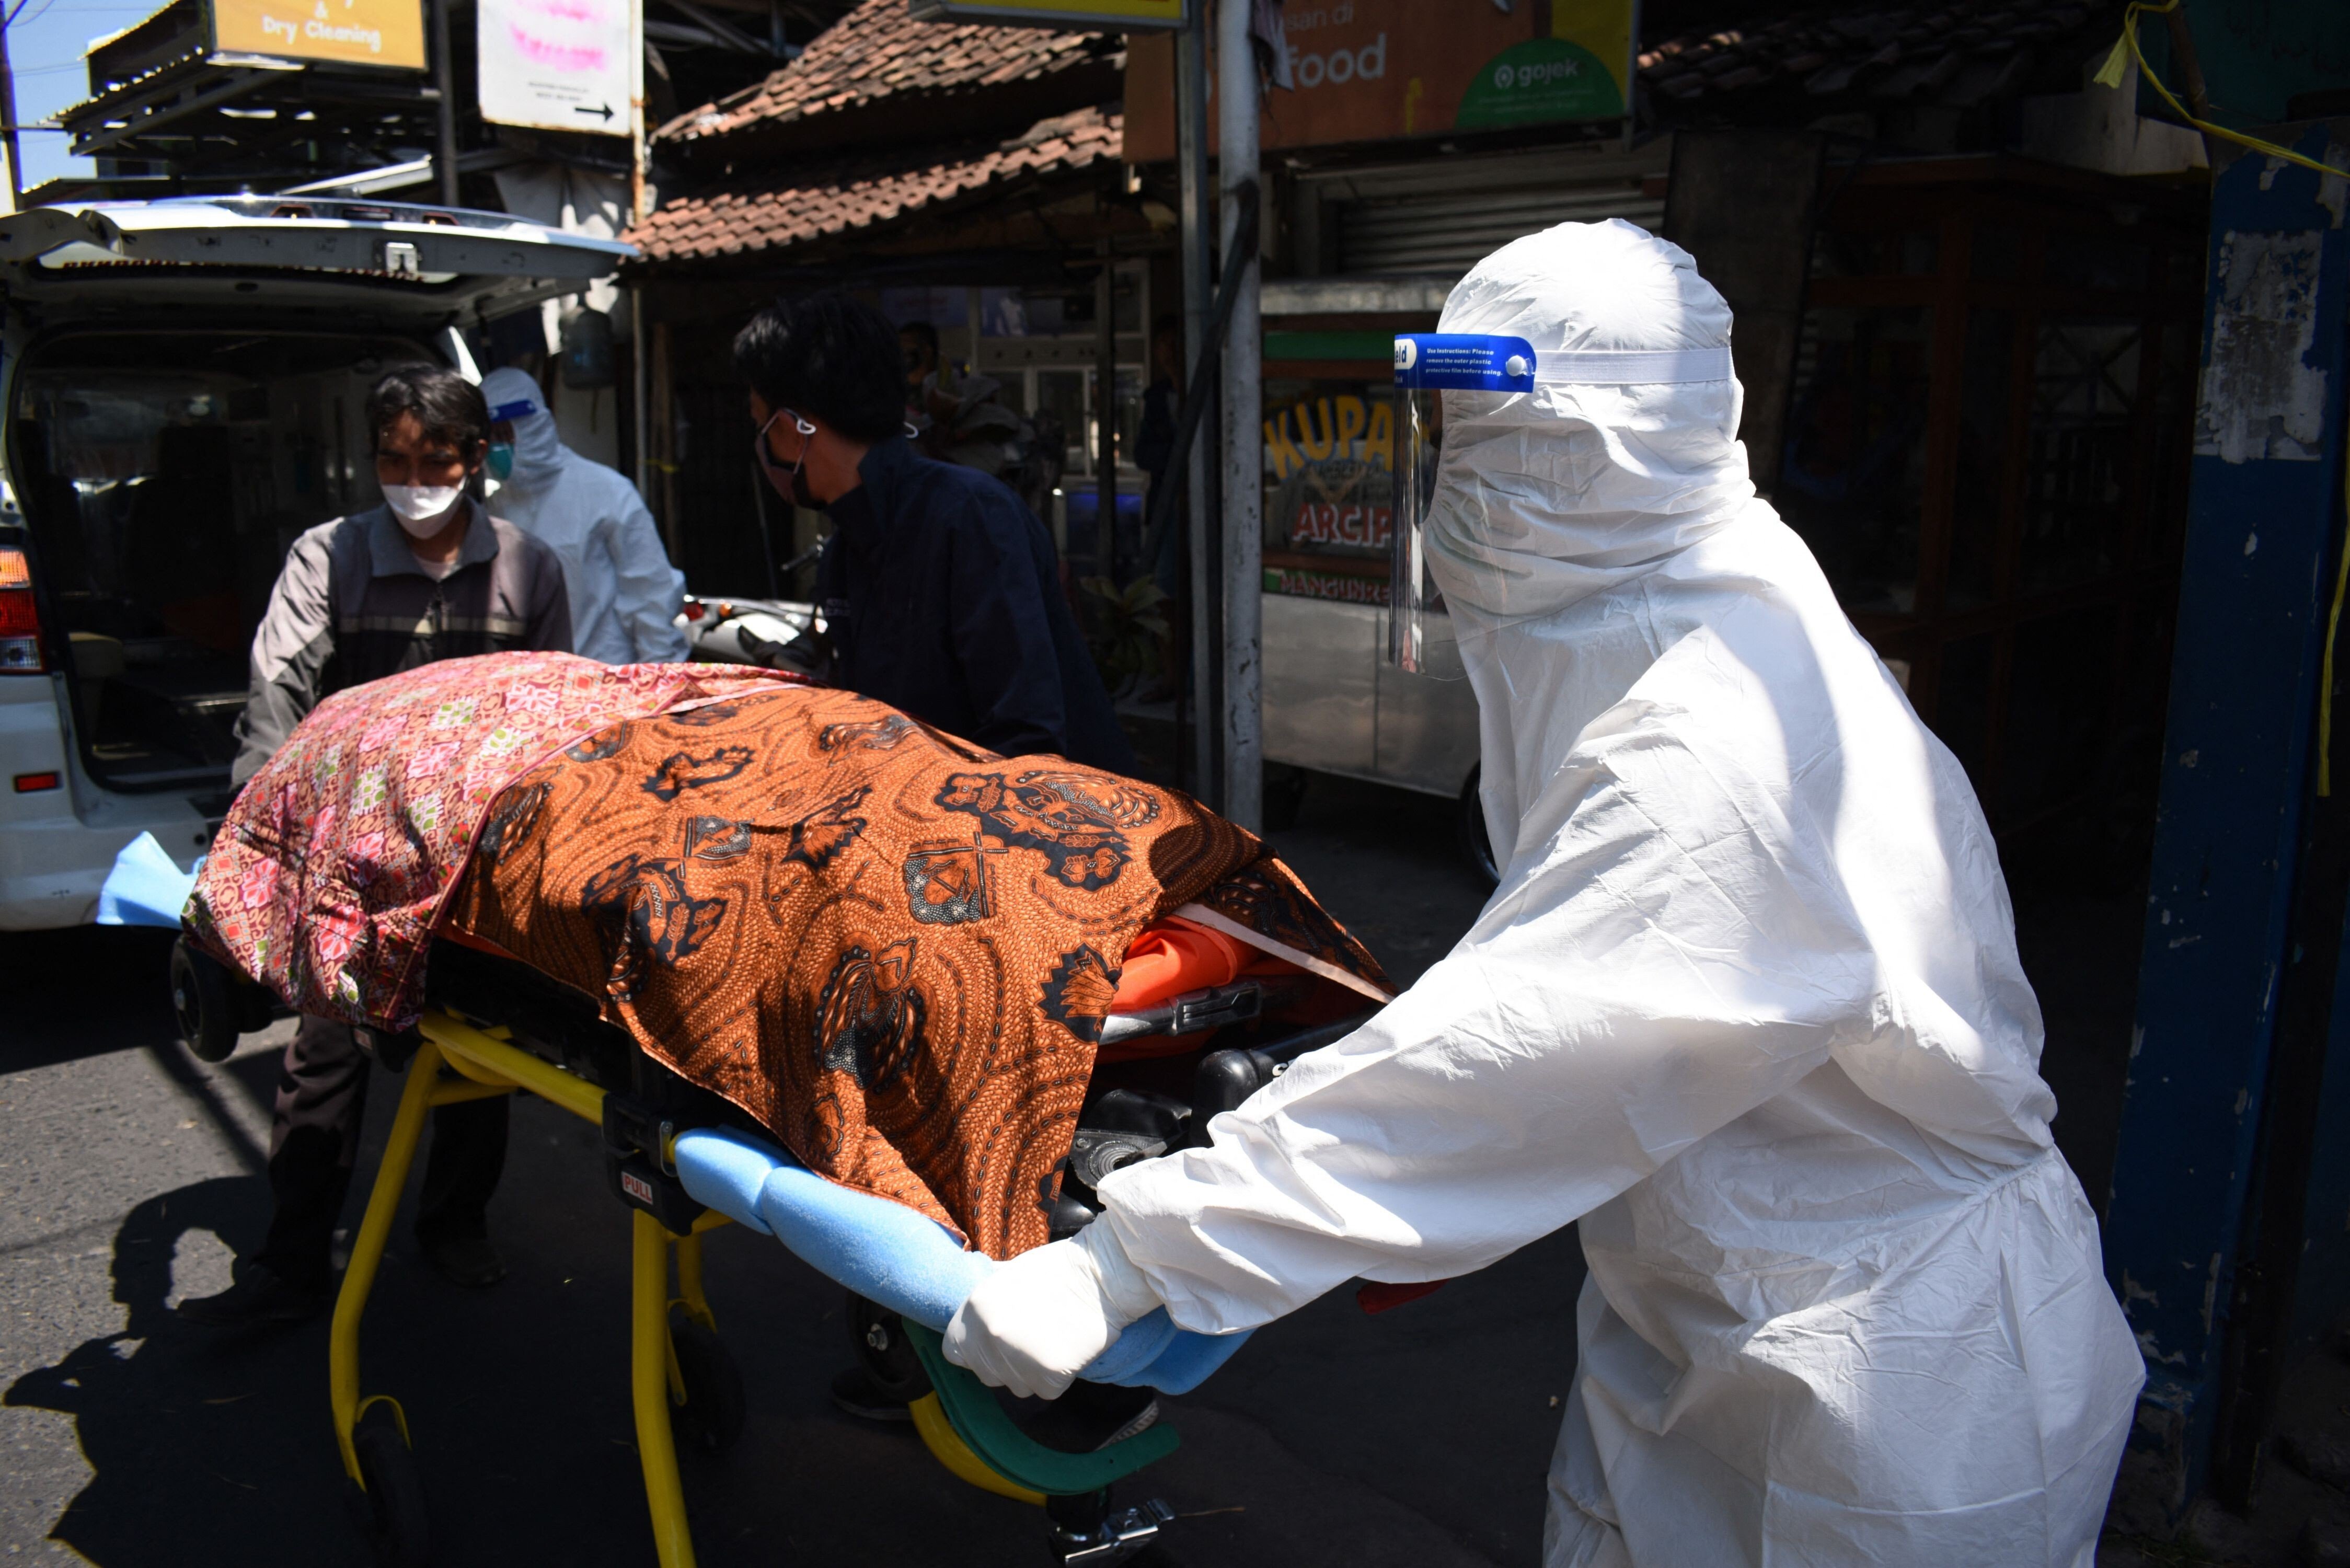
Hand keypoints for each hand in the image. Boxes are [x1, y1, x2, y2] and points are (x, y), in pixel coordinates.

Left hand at [943, 1228, 1157, 1400]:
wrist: (1104, 1275)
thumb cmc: (1059, 1270)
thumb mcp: (1008, 1276)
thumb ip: (987, 1303)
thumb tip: (975, 1319)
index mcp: (976, 1308)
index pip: (955, 1351)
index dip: (975, 1351)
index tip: (993, 1346)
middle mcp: (991, 1336)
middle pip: (987, 1374)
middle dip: (1007, 1364)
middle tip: (1034, 1341)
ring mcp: (1019, 1358)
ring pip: (1017, 1386)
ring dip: (1033, 1373)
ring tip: (1054, 1341)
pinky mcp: (1049, 1376)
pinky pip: (1046, 1391)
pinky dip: (1058, 1378)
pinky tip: (1069, 1350)